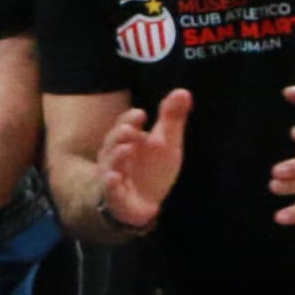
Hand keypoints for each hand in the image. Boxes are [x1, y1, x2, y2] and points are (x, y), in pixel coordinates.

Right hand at [97, 87, 191, 229]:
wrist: (143, 203)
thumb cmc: (151, 169)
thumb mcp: (166, 143)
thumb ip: (172, 118)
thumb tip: (184, 91)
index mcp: (128, 140)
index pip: (126, 125)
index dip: (131, 120)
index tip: (142, 114)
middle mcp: (116, 155)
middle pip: (114, 142)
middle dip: (120, 136)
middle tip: (130, 130)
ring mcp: (114, 175)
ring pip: (110, 164)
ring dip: (116, 157)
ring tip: (125, 149)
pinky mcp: (115, 197)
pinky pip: (110, 190)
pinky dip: (110, 184)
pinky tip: (114, 178)